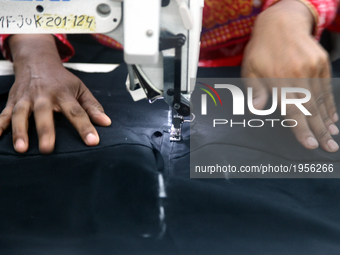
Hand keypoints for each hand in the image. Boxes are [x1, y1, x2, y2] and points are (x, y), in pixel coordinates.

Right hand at [0, 34, 110, 153]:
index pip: (77, 111)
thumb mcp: (80, 89)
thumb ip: (92, 106)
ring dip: (19, 131)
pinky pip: (3, 114)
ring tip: (21, 149)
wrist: (37, 61)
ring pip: (20, 114)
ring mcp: (26, 98)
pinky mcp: (12, 101)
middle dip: (45, 130)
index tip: (93, 141)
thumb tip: (106, 122)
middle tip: (48, 149)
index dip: (85, 126)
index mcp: (64, 93)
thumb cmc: (62, 80)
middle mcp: (43, 96)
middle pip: (44, 113)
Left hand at [242, 0, 338, 151]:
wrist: (281, 23)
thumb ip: (255, 89)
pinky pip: (326, 88)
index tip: (310, 144)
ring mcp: (313, 69)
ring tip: (332, 136)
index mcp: (279, 80)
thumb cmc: (261, 49)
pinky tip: (332, 116)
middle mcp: (299, 75)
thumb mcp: (250, 68)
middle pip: (311, 109)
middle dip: (320, 131)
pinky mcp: (322, 64)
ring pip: (321, 100)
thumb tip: (257, 108)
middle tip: (328, 148)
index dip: (301, 129)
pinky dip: (329, 104)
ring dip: (326, 120)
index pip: (292, 110)